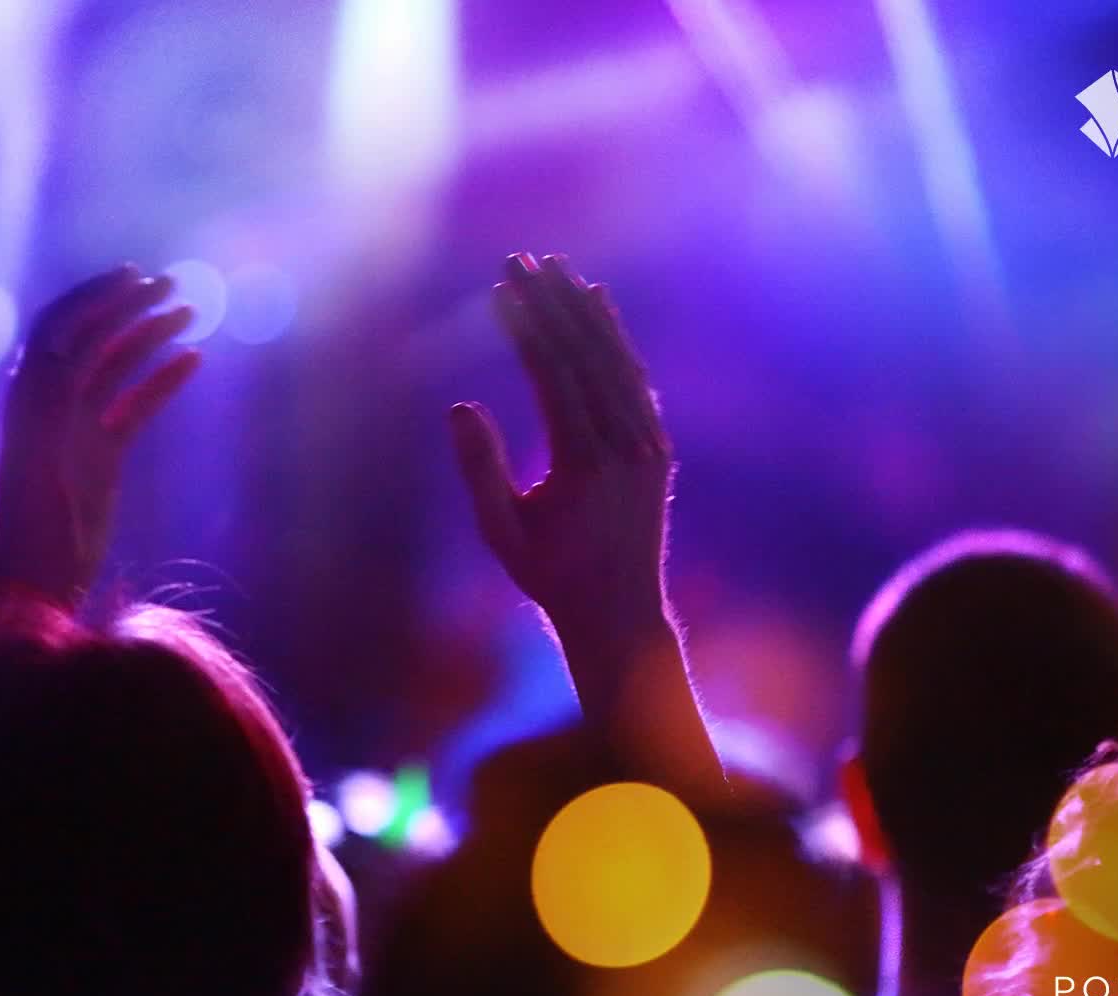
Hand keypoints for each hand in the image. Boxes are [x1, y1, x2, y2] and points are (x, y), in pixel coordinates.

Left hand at [0, 266, 198, 606]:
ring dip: (149, 335)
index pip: (61, 325)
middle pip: (91, 336)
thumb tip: (70, 345)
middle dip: (127, 305)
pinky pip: (136, 404)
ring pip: (117, 365)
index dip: (93, 295)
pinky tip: (192, 361)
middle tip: (171, 283)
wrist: (40, 573)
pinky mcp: (103, 453)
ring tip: (189, 313)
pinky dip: (162, 380)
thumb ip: (52, 397)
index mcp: (32, 393)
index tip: (133, 273)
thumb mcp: (40, 452)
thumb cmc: (36, 519)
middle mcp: (53, 401)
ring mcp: (80, 426)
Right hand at [450, 253, 672, 636]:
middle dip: (552, 303)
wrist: (619, 614)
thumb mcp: (500, 532)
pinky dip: (615, 341)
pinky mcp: (658, 448)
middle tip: (522, 259)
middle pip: (587, 355)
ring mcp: (649, 444)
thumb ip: (480, 470)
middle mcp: (627, 446)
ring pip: (616, 361)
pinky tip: (598, 308)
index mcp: (586, 464)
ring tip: (557, 269)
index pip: (554, 374)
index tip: (501, 287)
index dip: (526, 327)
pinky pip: (634, 381)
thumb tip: (459, 405)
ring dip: (585, 311)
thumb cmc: (549, 577)